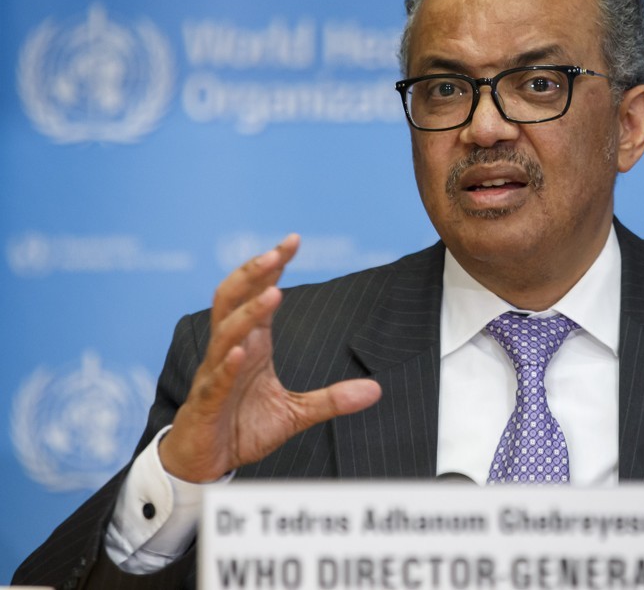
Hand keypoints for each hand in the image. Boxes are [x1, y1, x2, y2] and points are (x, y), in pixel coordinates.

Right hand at [159, 234, 381, 481]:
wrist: (205, 463)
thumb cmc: (242, 427)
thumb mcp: (296, 413)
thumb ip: (332, 399)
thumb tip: (376, 390)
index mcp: (252, 345)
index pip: (258, 295)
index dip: (272, 268)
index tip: (292, 241)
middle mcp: (231, 351)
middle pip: (234, 300)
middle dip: (253, 274)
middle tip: (276, 252)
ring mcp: (215, 375)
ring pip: (225, 333)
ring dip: (248, 313)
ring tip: (273, 293)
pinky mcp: (206, 403)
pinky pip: (215, 379)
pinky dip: (228, 364)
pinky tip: (240, 352)